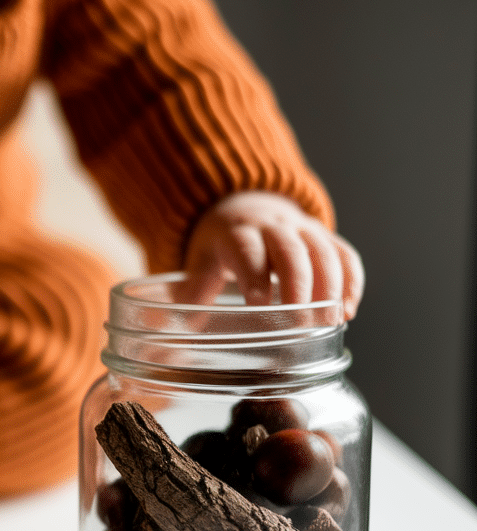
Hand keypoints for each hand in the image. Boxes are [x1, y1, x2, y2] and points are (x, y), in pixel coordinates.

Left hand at [177, 191, 363, 318]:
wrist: (245, 204)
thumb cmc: (222, 243)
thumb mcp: (200, 260)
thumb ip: (194, 290)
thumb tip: (178, 326)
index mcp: (237, 231)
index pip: (248, 250)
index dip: (254, 275)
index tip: (258, 304)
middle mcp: (273, 225)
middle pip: (291, 251)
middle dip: (298, 286)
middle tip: (302, 322)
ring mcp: (303, 229)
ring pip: (323, 251)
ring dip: (330, 287)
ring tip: (330, 322)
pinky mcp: (325, 237)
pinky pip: (345, 254)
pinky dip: (351, 281)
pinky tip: (348, 311)